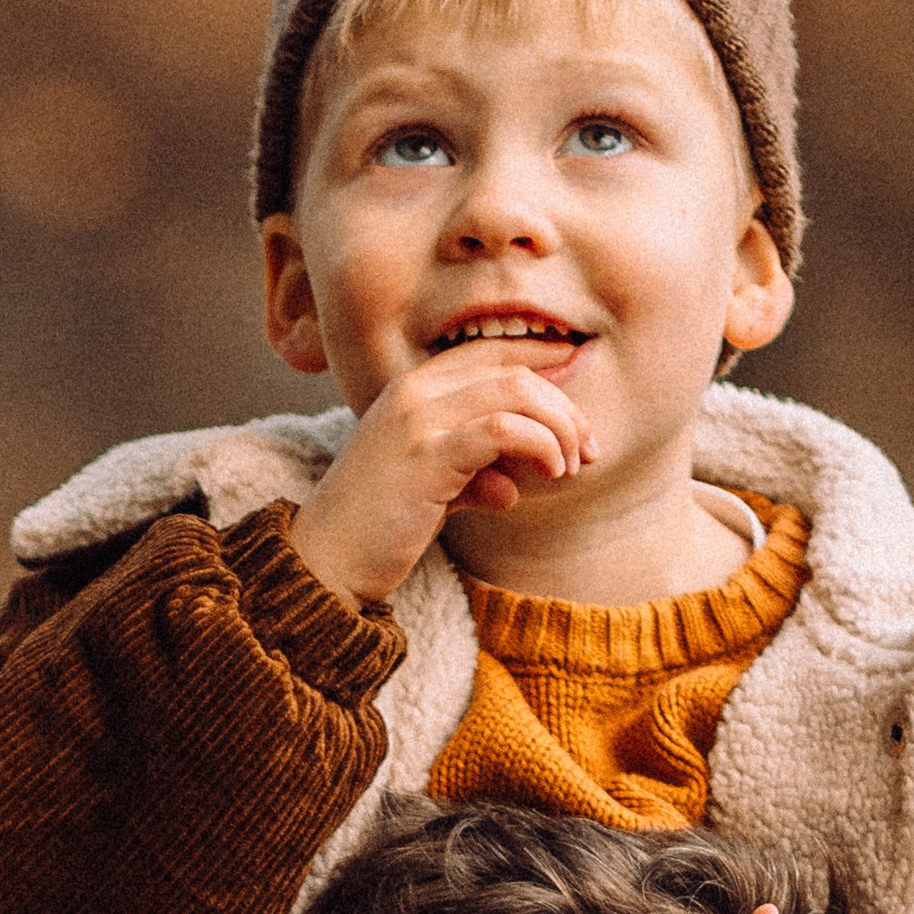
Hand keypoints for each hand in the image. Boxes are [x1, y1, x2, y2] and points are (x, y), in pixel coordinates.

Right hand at [289, 346, 595, 605]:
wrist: (325, 561)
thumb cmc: (374, 529)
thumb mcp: (430, 491)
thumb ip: (469, 478)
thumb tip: (511, 489)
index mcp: (410, 388)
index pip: (490, 352)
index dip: (542, 361)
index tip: (579, 389)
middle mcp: (413, 392)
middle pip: (513, 370)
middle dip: (564, 406)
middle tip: (588, 448)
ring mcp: (418, 419)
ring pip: (516, 392)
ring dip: (560, 427)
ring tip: (571, 466)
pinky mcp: (428, 455)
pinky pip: (503, 430)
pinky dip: (540, 446)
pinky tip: (551, 471)